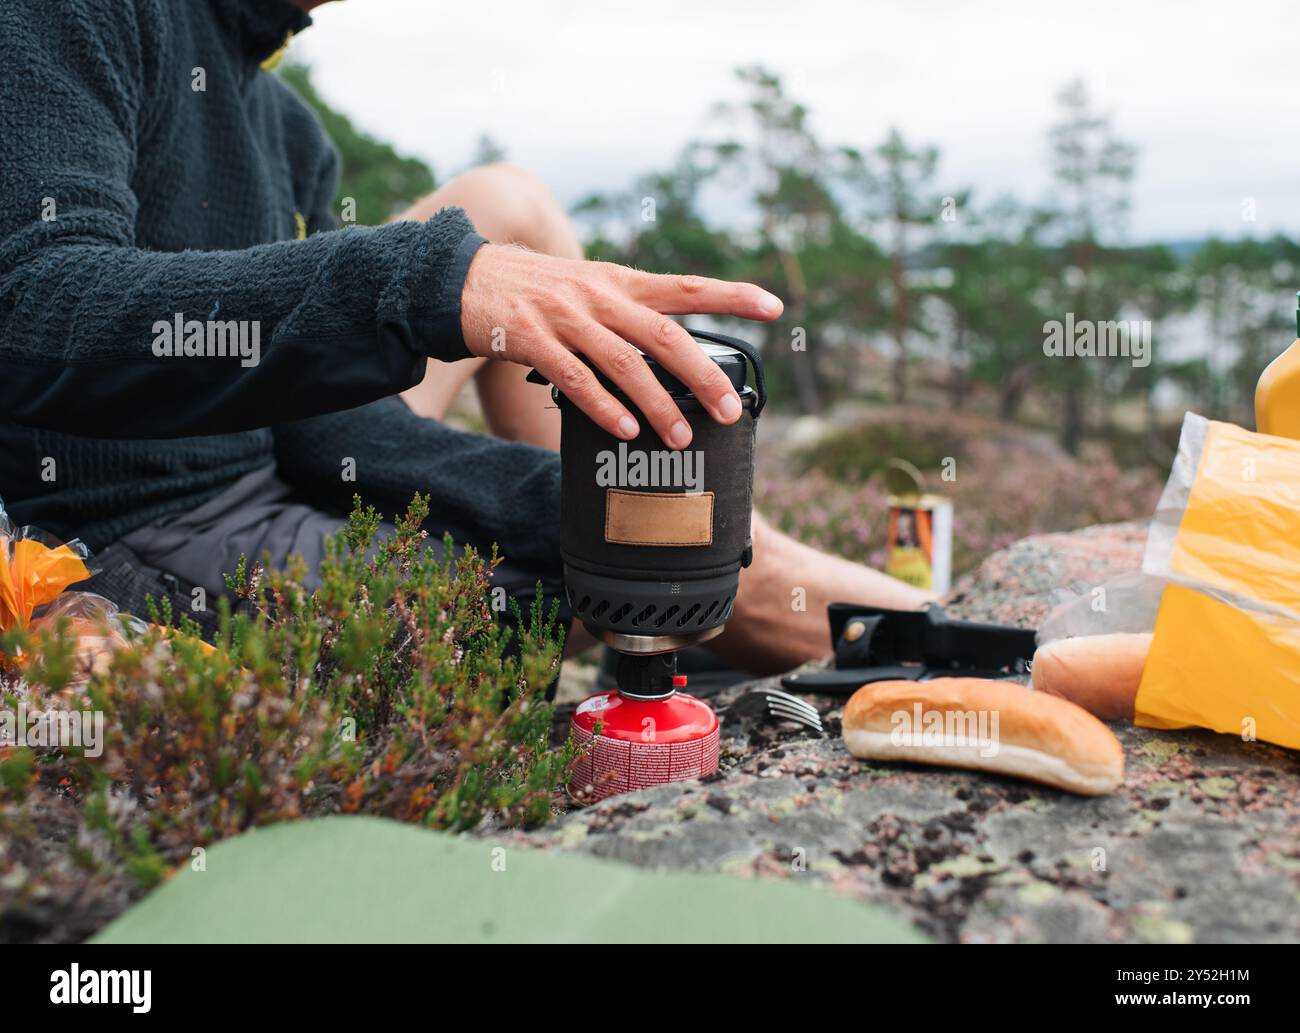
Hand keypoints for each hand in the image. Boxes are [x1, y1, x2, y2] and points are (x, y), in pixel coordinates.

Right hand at [459, 244, 782, 446]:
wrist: (463, 278)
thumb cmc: (535, 291)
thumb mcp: (587, 287)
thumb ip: (628, 314)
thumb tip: (672, 359)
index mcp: (620, 282)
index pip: (687, 287)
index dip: (733, 296)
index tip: (775, 308)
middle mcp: (599, 297)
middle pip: (665, 336)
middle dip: (703, 376)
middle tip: (729, 410)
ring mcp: (566, 318)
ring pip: (625, 364)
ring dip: (658, 405)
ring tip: (680, 438)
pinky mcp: (532, 341)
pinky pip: (576, 379)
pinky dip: (604, 408)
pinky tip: (625, 431)